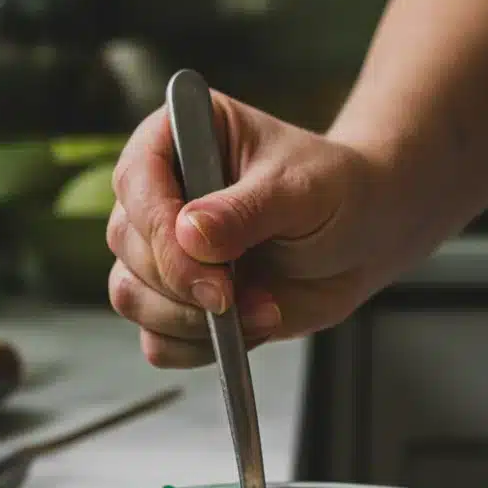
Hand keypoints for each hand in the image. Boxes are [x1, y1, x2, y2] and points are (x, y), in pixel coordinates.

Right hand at [107, 92, 387, 367]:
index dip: (161, 230)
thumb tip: (189, 234)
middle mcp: (159, 194)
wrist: (360, 238)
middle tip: (235, 298)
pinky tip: (248, 329)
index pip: (136, 180)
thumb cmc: (333, 192)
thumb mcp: (300, 191)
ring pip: (132, 296)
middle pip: (127, 244)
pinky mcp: (177, 302)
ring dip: (190, 321)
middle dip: (180, 284)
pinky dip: (197, 348)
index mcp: (178, 139)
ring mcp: (162, 251)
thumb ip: (247, 211)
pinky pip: (158, 340)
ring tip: (260, 312)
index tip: (209, 269)